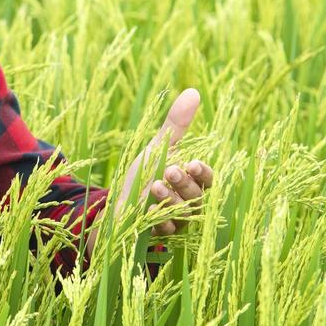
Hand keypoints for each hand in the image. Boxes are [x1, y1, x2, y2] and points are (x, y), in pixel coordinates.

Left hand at [86, 88, 215, 254]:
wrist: (116, 204)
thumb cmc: (141, 175)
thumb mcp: (157, 147)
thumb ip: (176, 125)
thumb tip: (194, 91)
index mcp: (190, 182)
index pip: (208, 180)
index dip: (204, 173)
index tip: (194, 163)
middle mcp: (187, 203)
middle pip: (197, 196)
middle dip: (184, 183)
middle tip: (171, 169)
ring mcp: (175, 221)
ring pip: (183, 213)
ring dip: (171, 199)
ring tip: (156, 185)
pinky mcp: (158, 233)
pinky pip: (165, 229)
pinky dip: (158, 218)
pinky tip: (148, 207)